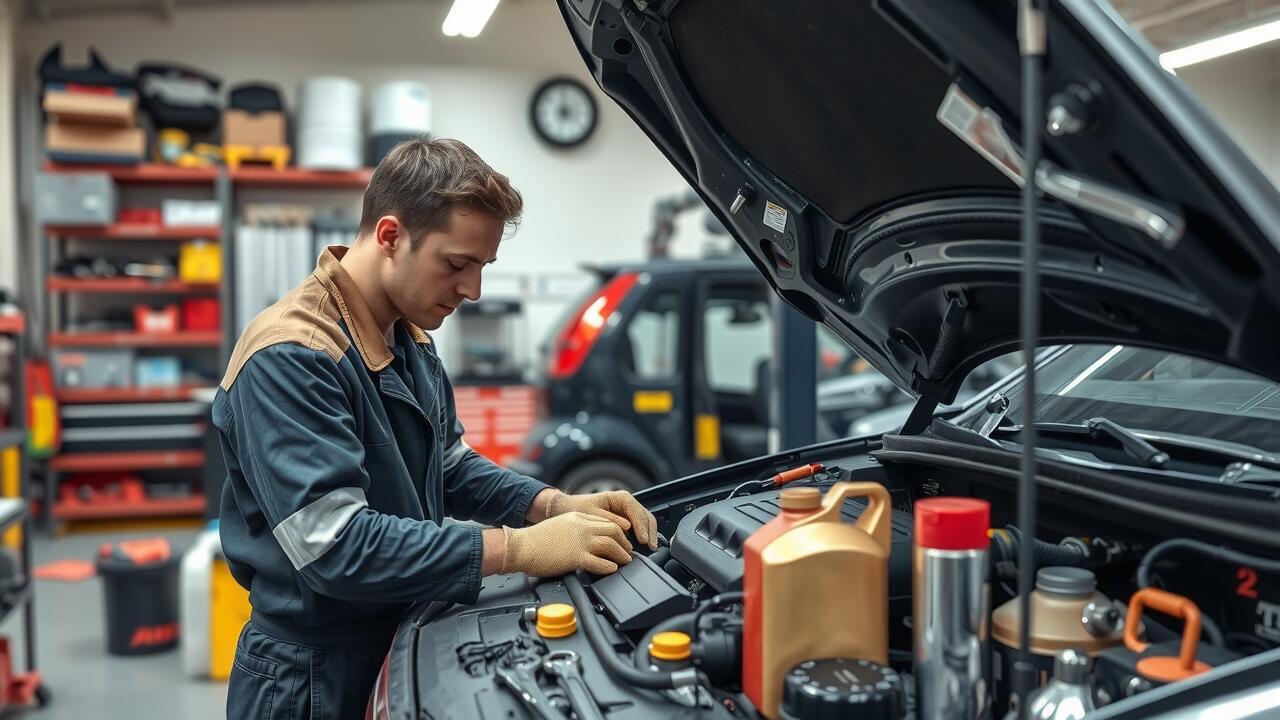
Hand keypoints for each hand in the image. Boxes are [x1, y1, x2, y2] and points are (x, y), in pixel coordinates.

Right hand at [501, 512, 632, 576]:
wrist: (521, 546)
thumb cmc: (535, 540)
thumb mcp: (559, 525)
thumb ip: (575, 528)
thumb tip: (586, 538)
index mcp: (578, 518)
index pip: (606, 521)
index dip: (618, 531)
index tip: (621, 539)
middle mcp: (582, 527)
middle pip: (614, 530)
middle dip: (624, 542)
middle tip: (627, 551)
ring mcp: (581, 541)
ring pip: (611, 545)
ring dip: (621, 555)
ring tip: (625, 562)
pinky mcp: (576, 557)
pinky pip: (600, 562)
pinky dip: (609, 567)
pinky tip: (612, 569)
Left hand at [548, 490, 657, 549]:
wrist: (568, 510)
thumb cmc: (577, 510)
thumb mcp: (592, 516)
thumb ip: (610, 521)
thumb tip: (627, 527)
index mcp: (618, 498)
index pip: (635, 509)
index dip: (641, 525)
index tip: (643, 539)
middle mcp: (625, 503)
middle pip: (644, 515)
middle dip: (649, 531)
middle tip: (650, 546)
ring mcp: (627, 512)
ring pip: (645, 521)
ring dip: (649, 533)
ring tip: (650, 548)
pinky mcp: (626, 520)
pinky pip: (639, 527)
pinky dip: (643, 535)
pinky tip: (643, 546)